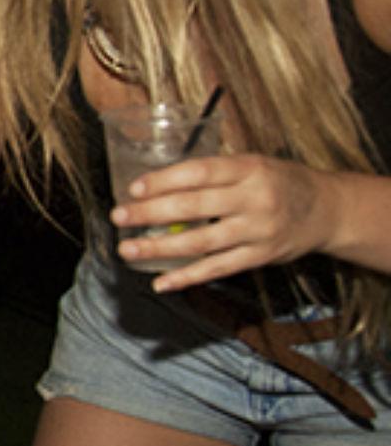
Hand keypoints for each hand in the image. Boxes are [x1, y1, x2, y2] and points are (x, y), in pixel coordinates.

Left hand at [112, 152, 334, 290]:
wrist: (326, 209)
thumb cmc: (277, 181)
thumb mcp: (252, 163)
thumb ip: (213, 172)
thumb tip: (156, 181)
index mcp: (249, 168)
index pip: (199, 172)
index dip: (164, 180)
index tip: (133, 189)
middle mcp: (254, 199)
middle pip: (194, 206)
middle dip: (150, 213)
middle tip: (119, 217)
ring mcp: (258, 230)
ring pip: (201, 242)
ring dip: (159, 249)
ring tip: (127, 249)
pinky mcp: (260, 257)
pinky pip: (218, 269)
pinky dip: (187, 277)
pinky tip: (161, 282)